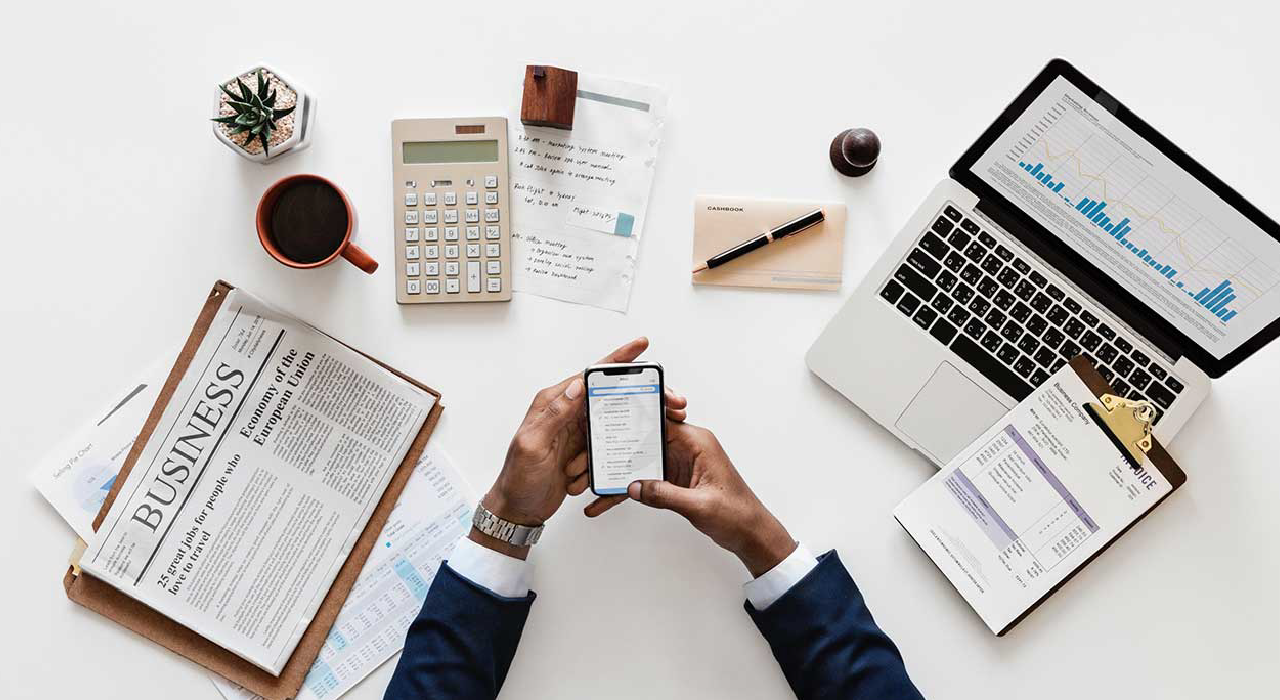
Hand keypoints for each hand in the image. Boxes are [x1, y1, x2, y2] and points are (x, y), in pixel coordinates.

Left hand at [474, 337, 688, 558]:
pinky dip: (597, 465)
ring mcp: (575, 432)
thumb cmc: (517, 479)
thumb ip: (555, 414)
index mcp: (552, 403)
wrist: (518, 510)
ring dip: (604, 446)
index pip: (588, 376)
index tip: (639, 346)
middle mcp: (565, 413)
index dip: (616, 360)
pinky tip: (579, 479)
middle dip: (626, 405)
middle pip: (606, 397)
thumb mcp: (533, 445)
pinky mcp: (582, 450)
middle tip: (652, 407)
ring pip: (608, 427)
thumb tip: (576, 386)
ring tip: (579, 467)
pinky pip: (602, 450)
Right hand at [584, 422, 794, 576]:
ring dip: (616, 473)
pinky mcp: (673, 479)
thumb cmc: (737, 513)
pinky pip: (645, 480)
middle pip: (643, 440)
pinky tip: (607, 501)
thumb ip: (665, 494)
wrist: (751, 534)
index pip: (660, 420)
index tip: (609, 418)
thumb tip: (634, 487)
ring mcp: (678, 463)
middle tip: (587, 456)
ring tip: (588, 483)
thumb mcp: (699, 505)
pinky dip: (629, 490)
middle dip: (615, 448)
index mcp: (697, 441)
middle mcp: (686, 447)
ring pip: (639, 461)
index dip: (633, 418)